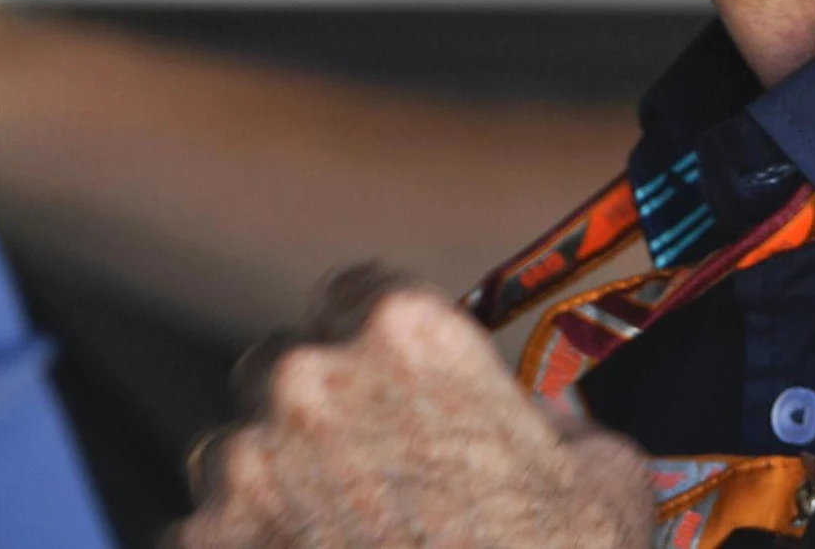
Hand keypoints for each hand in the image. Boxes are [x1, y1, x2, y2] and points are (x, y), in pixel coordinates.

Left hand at [178, 268, 652, 548]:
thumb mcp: (606, 480)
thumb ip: (563, 426)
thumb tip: (552, 422)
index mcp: (409, 337)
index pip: (357, 291)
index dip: (375, 338)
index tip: (391, 377)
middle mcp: (312, 381)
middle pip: (284, 364)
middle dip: (317, 409)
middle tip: (369, 470)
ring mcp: (247, 466)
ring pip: (235, 449)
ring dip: (272, 481)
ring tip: (333, 534)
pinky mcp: (210, 542)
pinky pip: (208, 532)